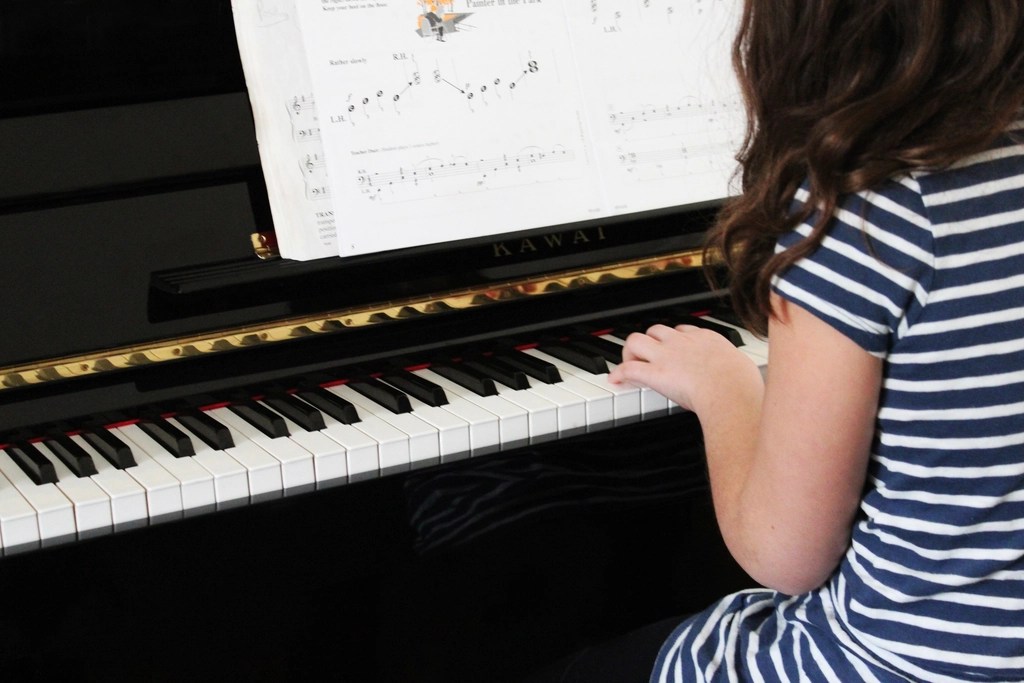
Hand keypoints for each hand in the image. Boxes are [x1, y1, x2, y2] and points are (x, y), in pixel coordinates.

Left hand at [608, 324, 761, 414]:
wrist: (730, 391)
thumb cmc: (742, 384)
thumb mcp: (744, 368)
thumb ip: (737, 370)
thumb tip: (745, 380)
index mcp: (706, 339)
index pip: (682, 331)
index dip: (673, 340)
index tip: (672, 350)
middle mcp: (682, 342)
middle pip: (656, 330)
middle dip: (650, 342)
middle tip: (647, 357)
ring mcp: (666, 356)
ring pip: (636, 340)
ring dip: (630, 352)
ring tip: (630, 363)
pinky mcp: (655, 373)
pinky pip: (629, 367)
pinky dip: (618, 373)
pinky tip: (615, 380)